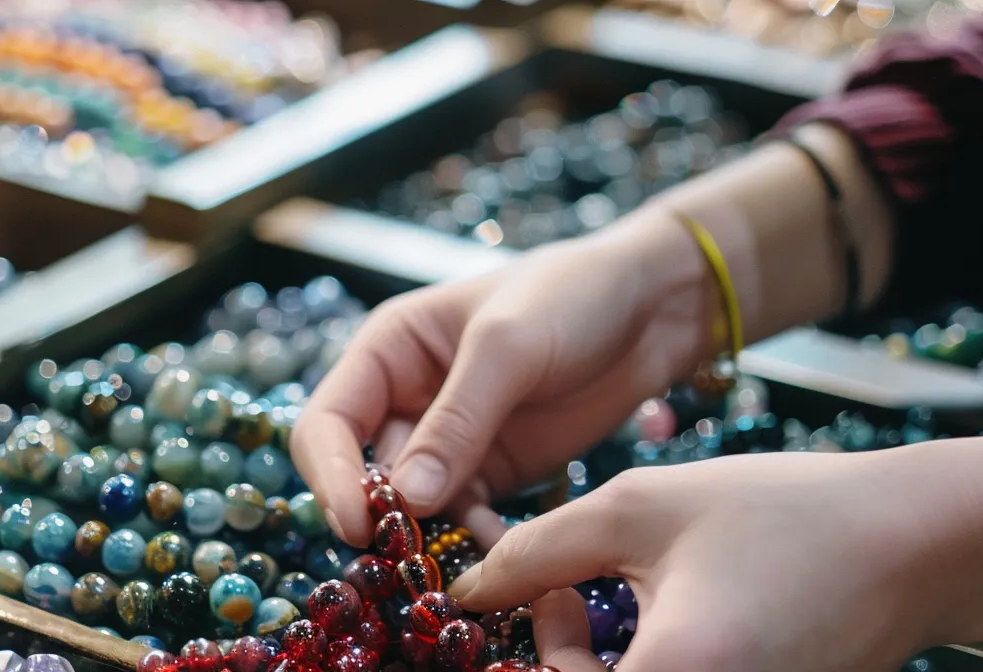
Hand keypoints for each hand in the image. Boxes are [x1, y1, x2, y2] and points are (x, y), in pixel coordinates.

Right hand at [292, 215, 717, 544]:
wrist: (654, 306)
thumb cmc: (573, 295)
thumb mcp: (509, 345)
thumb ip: (458, 420)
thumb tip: (406, 499)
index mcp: (389, 351)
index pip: (328, 423)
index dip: (330, 476)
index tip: (356, 524)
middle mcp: (408, 399)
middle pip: (363, 476)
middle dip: (383, 520)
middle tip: (411, 560)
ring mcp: (451, 441)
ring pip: (415, 510)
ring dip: (434, 542)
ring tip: (469, 568)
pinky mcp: (495, 472)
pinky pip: (467, 521)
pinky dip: (480, 544)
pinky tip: (511, 558)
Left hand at [450, 430, 982, 671]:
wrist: (915, 547)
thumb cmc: (790, 519)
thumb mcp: (645, 508)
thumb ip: (539, 550)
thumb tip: (470, 587)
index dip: (535, 647)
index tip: (538, 595)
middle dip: (558, 662)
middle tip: (566, 597)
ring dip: (597, 670)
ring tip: (617, 601)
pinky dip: (644, 671)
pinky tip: (662, 625)